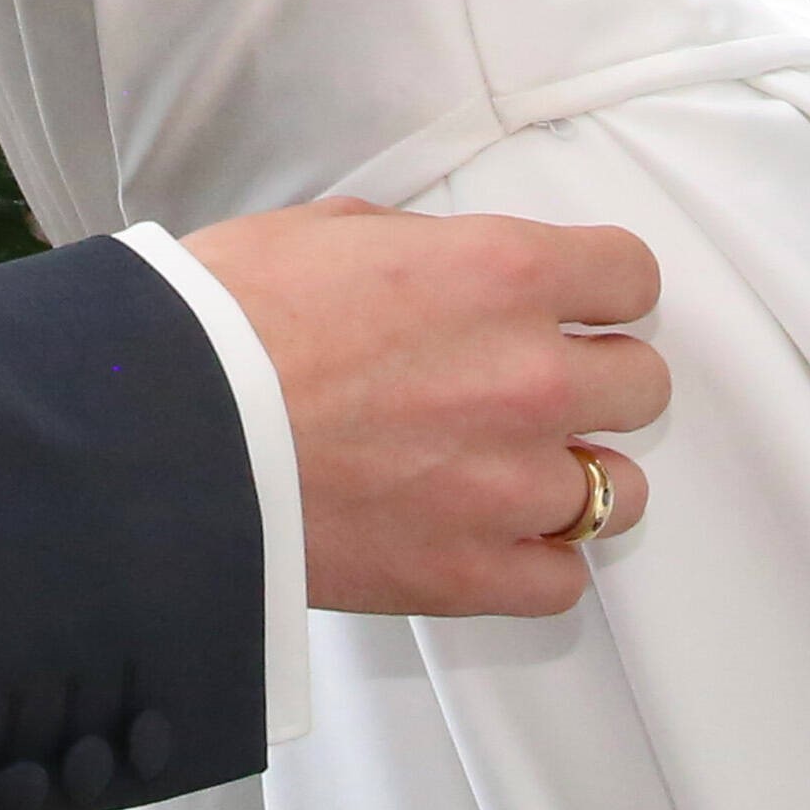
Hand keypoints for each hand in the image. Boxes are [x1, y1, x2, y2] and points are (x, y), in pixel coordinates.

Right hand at [183, 199, 666, 620]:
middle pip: (643, 384)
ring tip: (508, 470)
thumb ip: (428, 249)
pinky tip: (490, 535)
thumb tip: (452, 274)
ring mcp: (509, 484)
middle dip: (597, 381)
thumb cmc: (227, 321)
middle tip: (535, 387)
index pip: (631, 278)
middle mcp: (530, 377)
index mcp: (503, 274)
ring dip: (573, 475)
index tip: (577, 308)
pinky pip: (565, 580)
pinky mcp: (472, 573)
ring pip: (620, 489)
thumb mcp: (336, 230)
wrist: (165, 430)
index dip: (601, 292)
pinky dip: (536, 560)